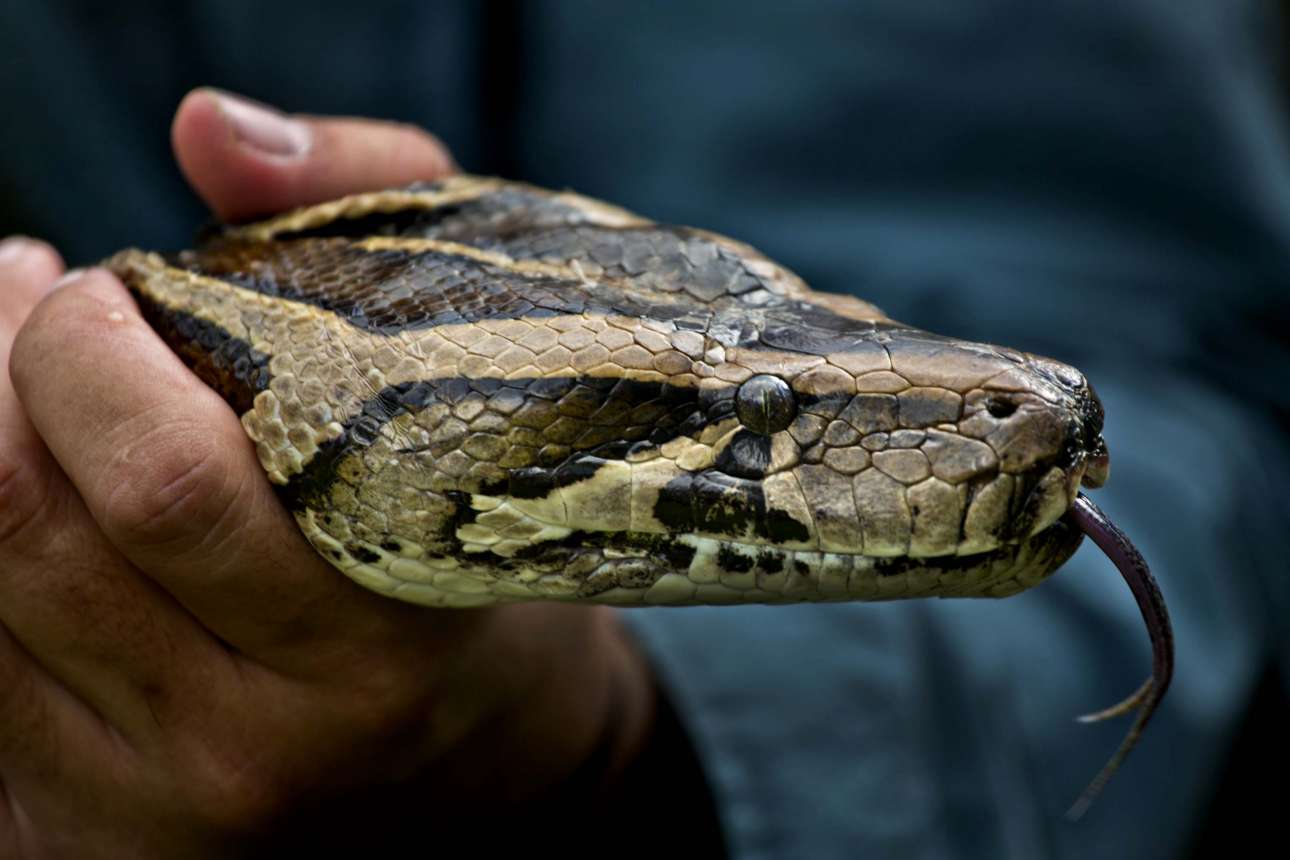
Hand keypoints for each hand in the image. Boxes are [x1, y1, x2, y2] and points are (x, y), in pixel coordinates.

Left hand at [0, 90, 653, 856]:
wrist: (481, 754)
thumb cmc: (479, 529)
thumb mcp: (475, 355)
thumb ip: (370, 202)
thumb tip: (204, 126)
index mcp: (383, 639)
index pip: (167, 486)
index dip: (87, 350)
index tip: (112, 282)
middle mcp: (267, 748)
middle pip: (28, 532)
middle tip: (46, 307)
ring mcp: (164, 812)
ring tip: (26, 380)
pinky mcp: (84, 850)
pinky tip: (26, 491)